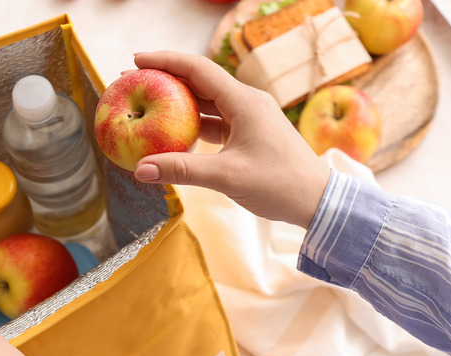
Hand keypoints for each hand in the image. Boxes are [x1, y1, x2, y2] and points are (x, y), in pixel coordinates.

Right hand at [132, 51, 330, 228]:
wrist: (317, 200)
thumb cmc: (279, 185)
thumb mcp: (226, 177)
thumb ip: (182, 170)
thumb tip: (140, 169)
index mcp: (244, 102)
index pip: (198, 69)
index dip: (165, 61)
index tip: (136, 59)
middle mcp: (246, 102)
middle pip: (199, 81)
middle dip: (165, 78)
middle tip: (133, 81)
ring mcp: (248, 117)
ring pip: (205, 101)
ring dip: (176, 101)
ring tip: (146, 103)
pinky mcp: (248, 133)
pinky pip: (214, 120)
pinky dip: (191, 122)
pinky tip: (172, 131)